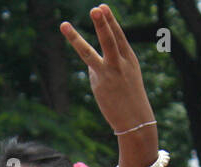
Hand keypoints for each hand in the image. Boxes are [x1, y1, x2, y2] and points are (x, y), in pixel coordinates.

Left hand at [60, 5, 154, 135]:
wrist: (136, 121)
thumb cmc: (131, 97)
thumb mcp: (126, 76)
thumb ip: (108, 64)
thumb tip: (90, 63)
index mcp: (130, 58)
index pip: (118, 35)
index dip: (110, 21)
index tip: (102, 6)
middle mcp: (120, 64)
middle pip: (109, 40)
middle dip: (103, 24)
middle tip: (96, 8)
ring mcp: (108, 74)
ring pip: (89, 54)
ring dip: (76, 39)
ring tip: (63, 25)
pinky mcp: (98, 85)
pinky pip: (91, 74)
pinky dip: (96, 78)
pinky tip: (107, 91)